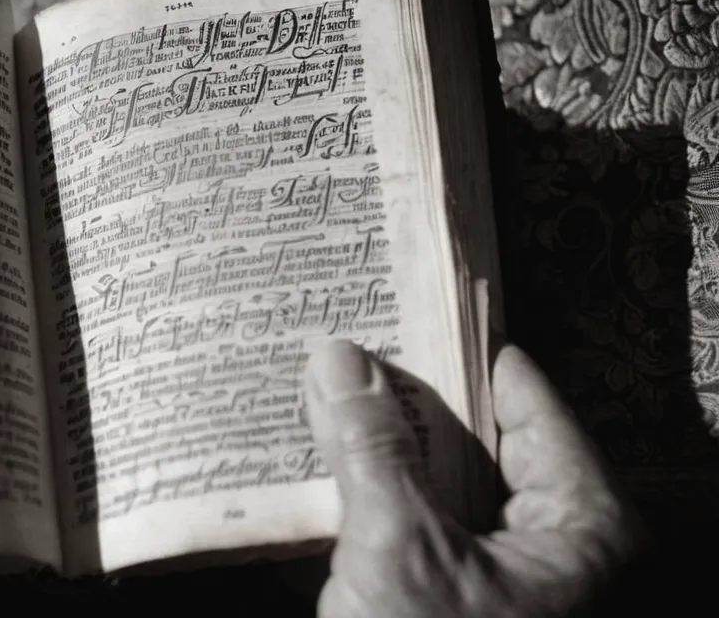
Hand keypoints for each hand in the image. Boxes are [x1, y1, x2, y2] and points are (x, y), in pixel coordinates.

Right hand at [305, 340, 643, 617]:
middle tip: (344, 354)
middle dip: (403, 403)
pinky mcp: (453, 605)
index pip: (525, 401)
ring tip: (320, 401)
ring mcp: (505, 582)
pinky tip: (313, 474)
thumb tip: (336, 359)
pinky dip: (371, 509)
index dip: (457, 353)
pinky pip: (415, 535)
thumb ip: (370, 448)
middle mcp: (555, 549)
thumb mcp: (399, 548)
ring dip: (378, 456)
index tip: (399, 310)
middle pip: (476, 443)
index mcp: (584, 529)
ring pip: (439, 489)